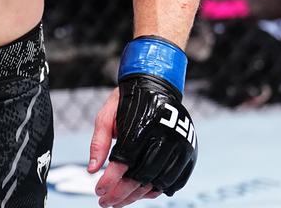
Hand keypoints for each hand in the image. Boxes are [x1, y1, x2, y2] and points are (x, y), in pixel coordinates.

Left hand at [89, 36, 197, 206]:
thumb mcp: (106, 114)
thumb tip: (91, 171)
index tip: (97, 191)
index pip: (124, 162)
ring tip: (119, 201)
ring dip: (136, 196)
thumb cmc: (126, 101)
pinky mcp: (190, 152)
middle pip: (141, 177)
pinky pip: (174, 181)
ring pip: (157, 182)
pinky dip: (155, 191)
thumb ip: (98, 142)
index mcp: (141, 124)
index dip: (110, 181)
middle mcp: (164, 135)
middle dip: (120, 194)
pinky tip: (139, 194)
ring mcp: (180, 145)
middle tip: (105, 202)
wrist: (156, 85)